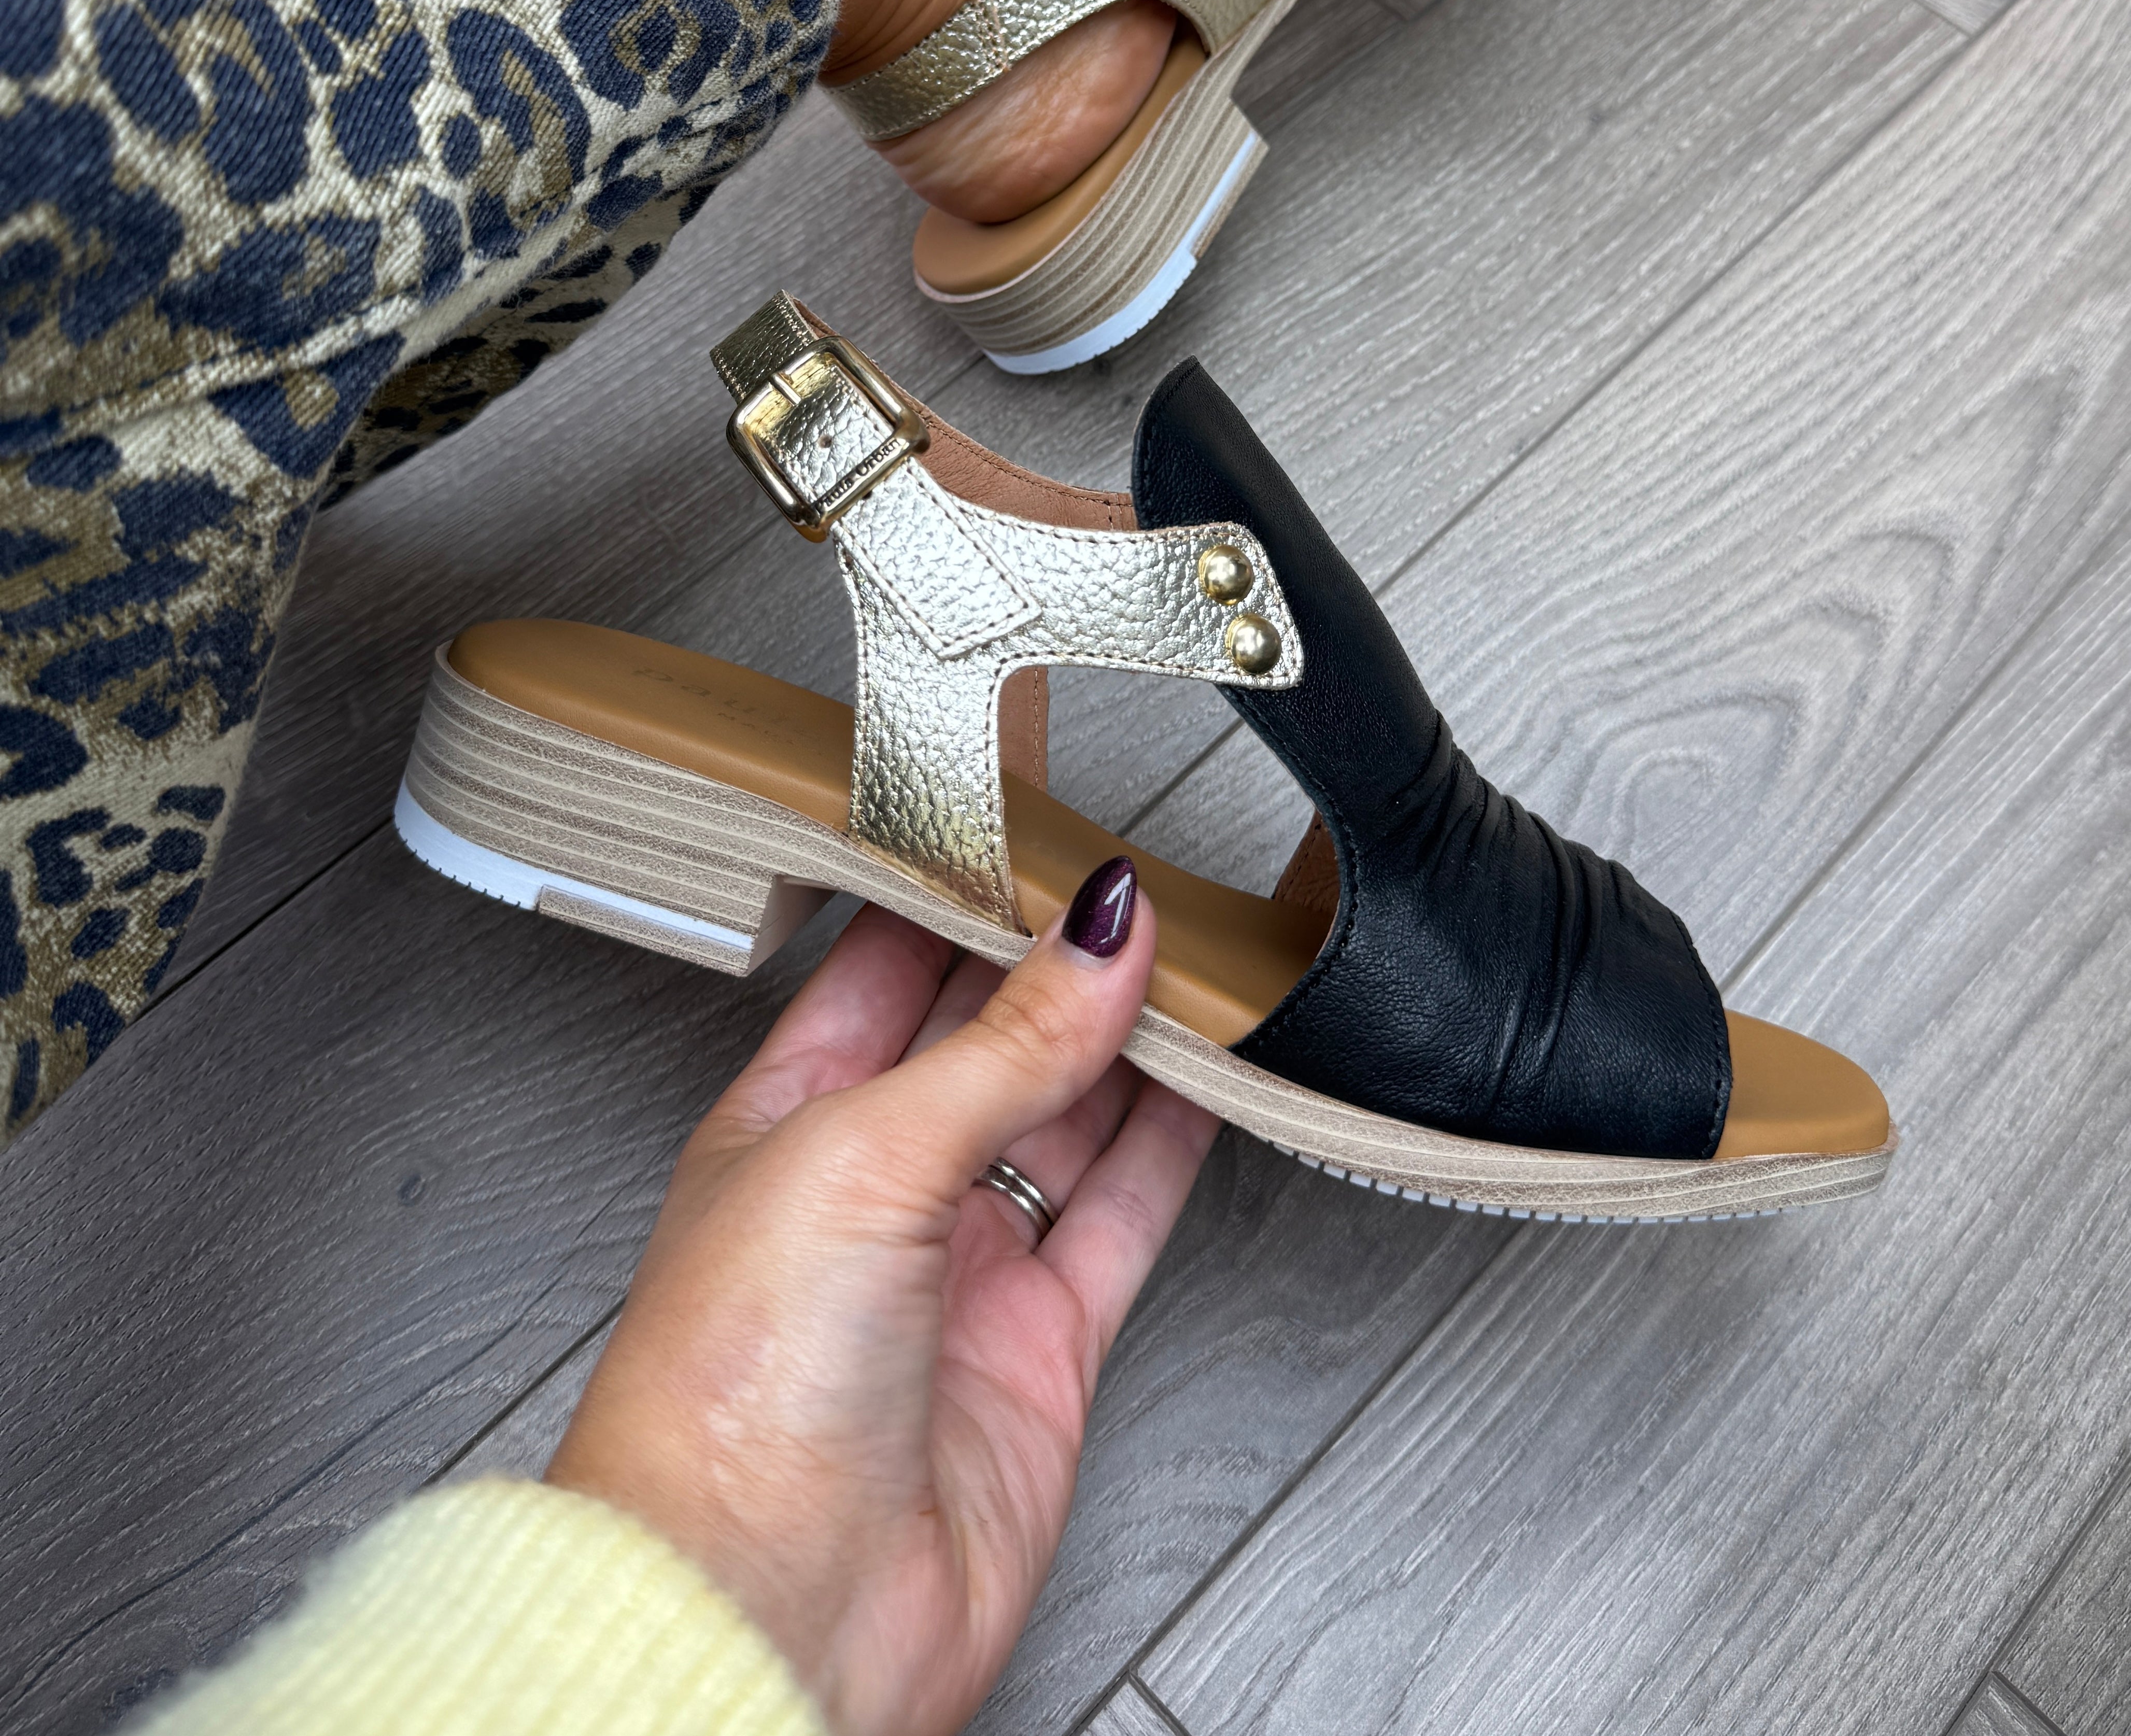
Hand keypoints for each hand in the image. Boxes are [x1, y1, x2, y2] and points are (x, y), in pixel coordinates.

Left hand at [545, 861, 1217, 1735]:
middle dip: (1058, 962)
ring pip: (1069, 1118)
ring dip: (1131, 1042)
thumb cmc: (731, 1396)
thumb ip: (1002, 1042)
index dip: (958, 892)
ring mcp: (963, 1268)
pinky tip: (1213, 1080)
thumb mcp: (864, 1154)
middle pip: (989, 1039)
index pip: (884, 970)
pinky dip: (1175, 1144)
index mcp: (787, 1123)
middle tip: (1137, 879)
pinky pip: (1123, 1214)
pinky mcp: (1041, 1346)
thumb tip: (1096, 931)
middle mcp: (875, 1191)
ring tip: (1196, 958)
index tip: (1030, 820)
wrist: (768, 1611)